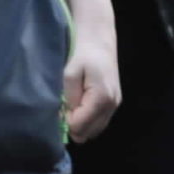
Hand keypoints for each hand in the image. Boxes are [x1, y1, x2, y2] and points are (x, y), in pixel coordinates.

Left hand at [59, 0, 121, 142]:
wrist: (99, 39)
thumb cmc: (82, 55)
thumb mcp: (69, 75)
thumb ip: (68, 99)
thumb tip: (65, 118)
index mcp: (101, 98)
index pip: (80, 126)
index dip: (66, 121)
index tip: (59, 108)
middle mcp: (112, 105)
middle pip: (88, 133)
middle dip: (73, 126)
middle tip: (64, 109)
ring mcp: (115, 105)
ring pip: (95, 130)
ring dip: (81, 124)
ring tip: (71, 107)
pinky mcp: (114, 103)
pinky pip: (100, 122)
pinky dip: (88, 120)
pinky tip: (80, 106)